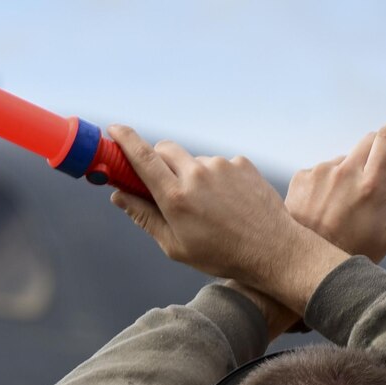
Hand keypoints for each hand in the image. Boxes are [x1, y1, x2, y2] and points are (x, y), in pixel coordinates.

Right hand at [107, 126, 345, 320]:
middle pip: (165, 150)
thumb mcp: (175, 246)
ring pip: (193, 160)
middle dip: (157, 160)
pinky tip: (227, 203)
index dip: (124, 139)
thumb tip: (118, 195)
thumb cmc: (220, 255)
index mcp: (175, 197)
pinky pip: (218, 165)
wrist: (272, 250)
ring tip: (208, 207)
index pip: (142, 157)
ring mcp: (221, 165)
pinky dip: (215, 178)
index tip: (113, 129)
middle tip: (161, 183)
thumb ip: (144, 217)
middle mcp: (197, 174)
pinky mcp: (241, 163)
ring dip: (190, 175)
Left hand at [282, 116, 385, 264]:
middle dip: (383, 150)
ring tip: (348, 205)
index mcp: (371, 186)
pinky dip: (331, 182)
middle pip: (371, 139)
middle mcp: (344, 173)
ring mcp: (320, 173)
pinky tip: (327, 207)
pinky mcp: (302, 177)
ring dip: (354, 171)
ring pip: (347, 158)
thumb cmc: (351, 254)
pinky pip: (324, 170)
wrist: (304, 268)